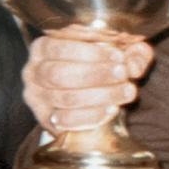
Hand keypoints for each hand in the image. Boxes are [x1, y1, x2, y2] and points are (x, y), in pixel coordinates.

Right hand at [22, 25, 153, 132]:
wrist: (97, 97)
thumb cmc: (104, 67)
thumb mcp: (121, 53)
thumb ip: (133, 52)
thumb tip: (134, 64)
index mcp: (44, 46)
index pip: (60, 47)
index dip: (91, 53)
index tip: (118, 56)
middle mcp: (34, 71)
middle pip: (59, 74)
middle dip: (96, 74)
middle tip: (123, 73)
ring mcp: (37, 97)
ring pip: (65, 98)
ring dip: (100, 95)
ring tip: (126, 91)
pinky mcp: (47, 120)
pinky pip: (66, 121)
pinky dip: (92, 116)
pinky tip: (112, 109)